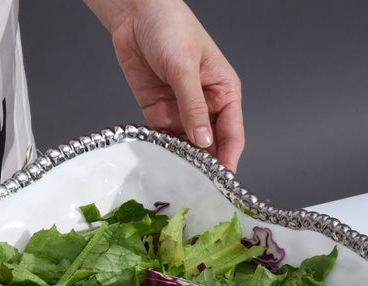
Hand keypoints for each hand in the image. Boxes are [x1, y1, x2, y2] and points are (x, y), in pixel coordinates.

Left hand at [84, 0, 244, 171]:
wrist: (135, 14)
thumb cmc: (170, 27)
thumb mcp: (184, 67)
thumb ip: (193, 106)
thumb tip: (204, 142)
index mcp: (224, 91)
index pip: (232, 133)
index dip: (229, 158)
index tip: (223, 182)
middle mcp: (205, 104)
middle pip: (210, 145)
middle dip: (205, 166)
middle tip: (197, 187)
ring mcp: (181, 110)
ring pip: (186, 145)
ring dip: (181, 161)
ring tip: (176, 180)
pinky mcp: (158, 111)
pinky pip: (163, 138)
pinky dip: (161, 151)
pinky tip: (159, 163)